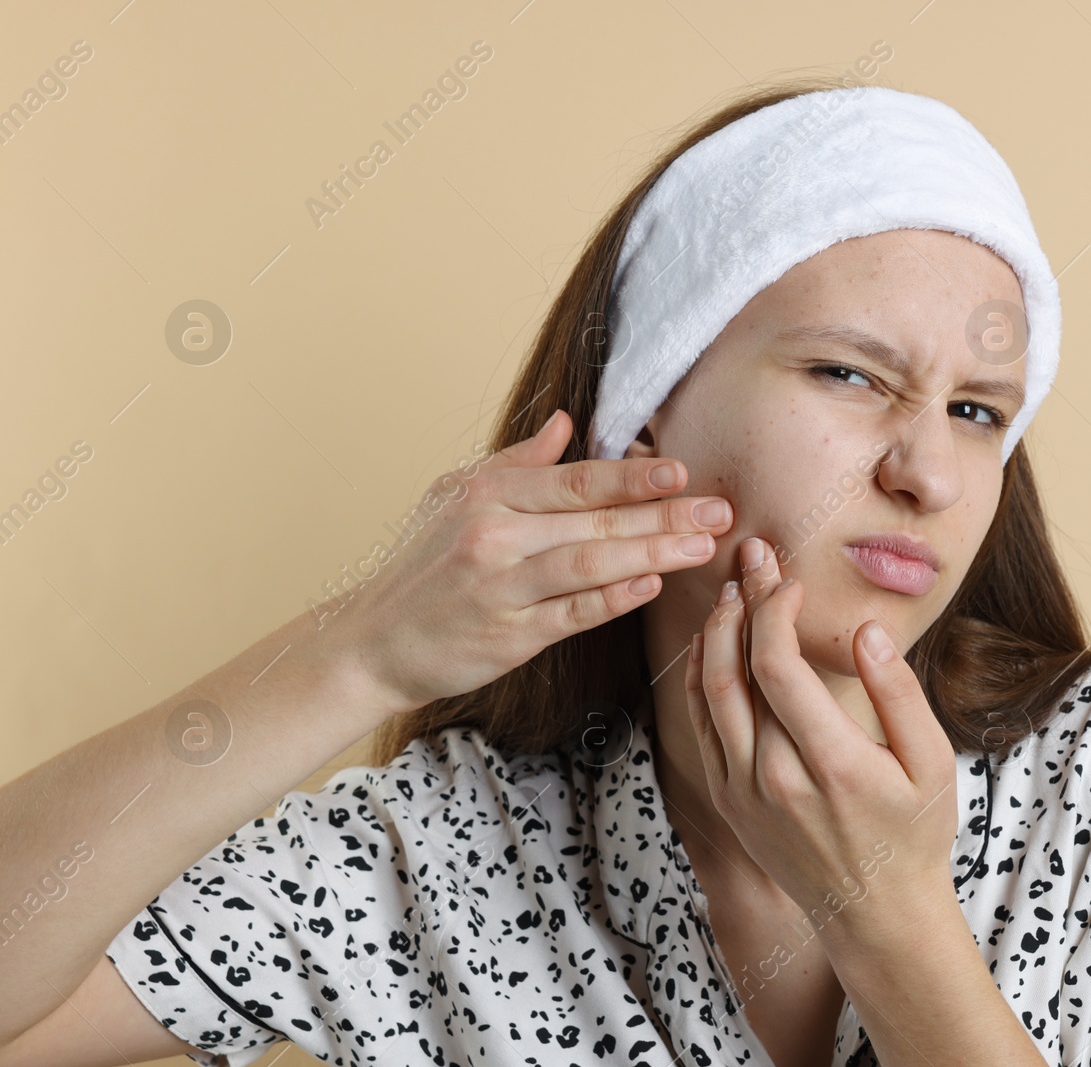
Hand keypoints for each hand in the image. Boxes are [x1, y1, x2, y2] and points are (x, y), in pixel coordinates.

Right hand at [324, 409, 734, 713]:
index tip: (682, 471)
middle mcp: (494, 534)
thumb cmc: (418, 570)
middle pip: (594, 517)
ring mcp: (502, 585)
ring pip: (592, 561)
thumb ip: (515, 462)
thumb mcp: (452, 498)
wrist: (370, 644)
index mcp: (487, 494)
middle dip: (664, 512)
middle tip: (719, 509)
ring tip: (702, 546)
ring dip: (653, 550)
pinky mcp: (509, 636)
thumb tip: (565, 423)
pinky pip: (573, 612)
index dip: (633, 476)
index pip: (575, 479)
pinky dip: (615, 596)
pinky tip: (652, 584)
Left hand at [682, 535, 958, 945]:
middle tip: (753, 557)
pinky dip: (700, 674)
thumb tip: (866, 630)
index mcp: (830, 764)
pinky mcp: (726, 799)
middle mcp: (774, 777)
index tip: (793, 581)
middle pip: (735, 669)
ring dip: (714, 632)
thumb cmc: (913, 832)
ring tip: (732, 589)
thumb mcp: (930, 762)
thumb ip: (898, 692)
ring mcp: (742, 791)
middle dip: (741, 602)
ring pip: (707, 693)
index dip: (775, 611)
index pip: (778, 668)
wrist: (874, 913)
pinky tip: (714, 641)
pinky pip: (700, 724)